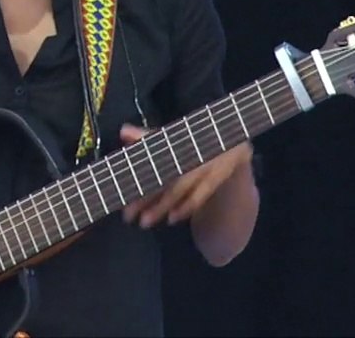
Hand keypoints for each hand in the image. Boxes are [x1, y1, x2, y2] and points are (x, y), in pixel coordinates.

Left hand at [118, 123, 253, 228]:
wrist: (234, 142)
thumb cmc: (194, 142)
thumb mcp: (172, 137)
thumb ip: (147, 137)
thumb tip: (123, 131)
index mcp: (174, 141)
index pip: (150, 158)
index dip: (135, 173)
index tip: (121, 188)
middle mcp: (188, 153)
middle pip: (162, 177)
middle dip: (144, 197)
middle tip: (127, 215)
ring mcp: (203, 166)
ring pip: (179, 189)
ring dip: (161, 207)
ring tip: (144, 222)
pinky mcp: (216, 177)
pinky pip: (200, 196)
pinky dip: (186, 207)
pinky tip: (171, 218)